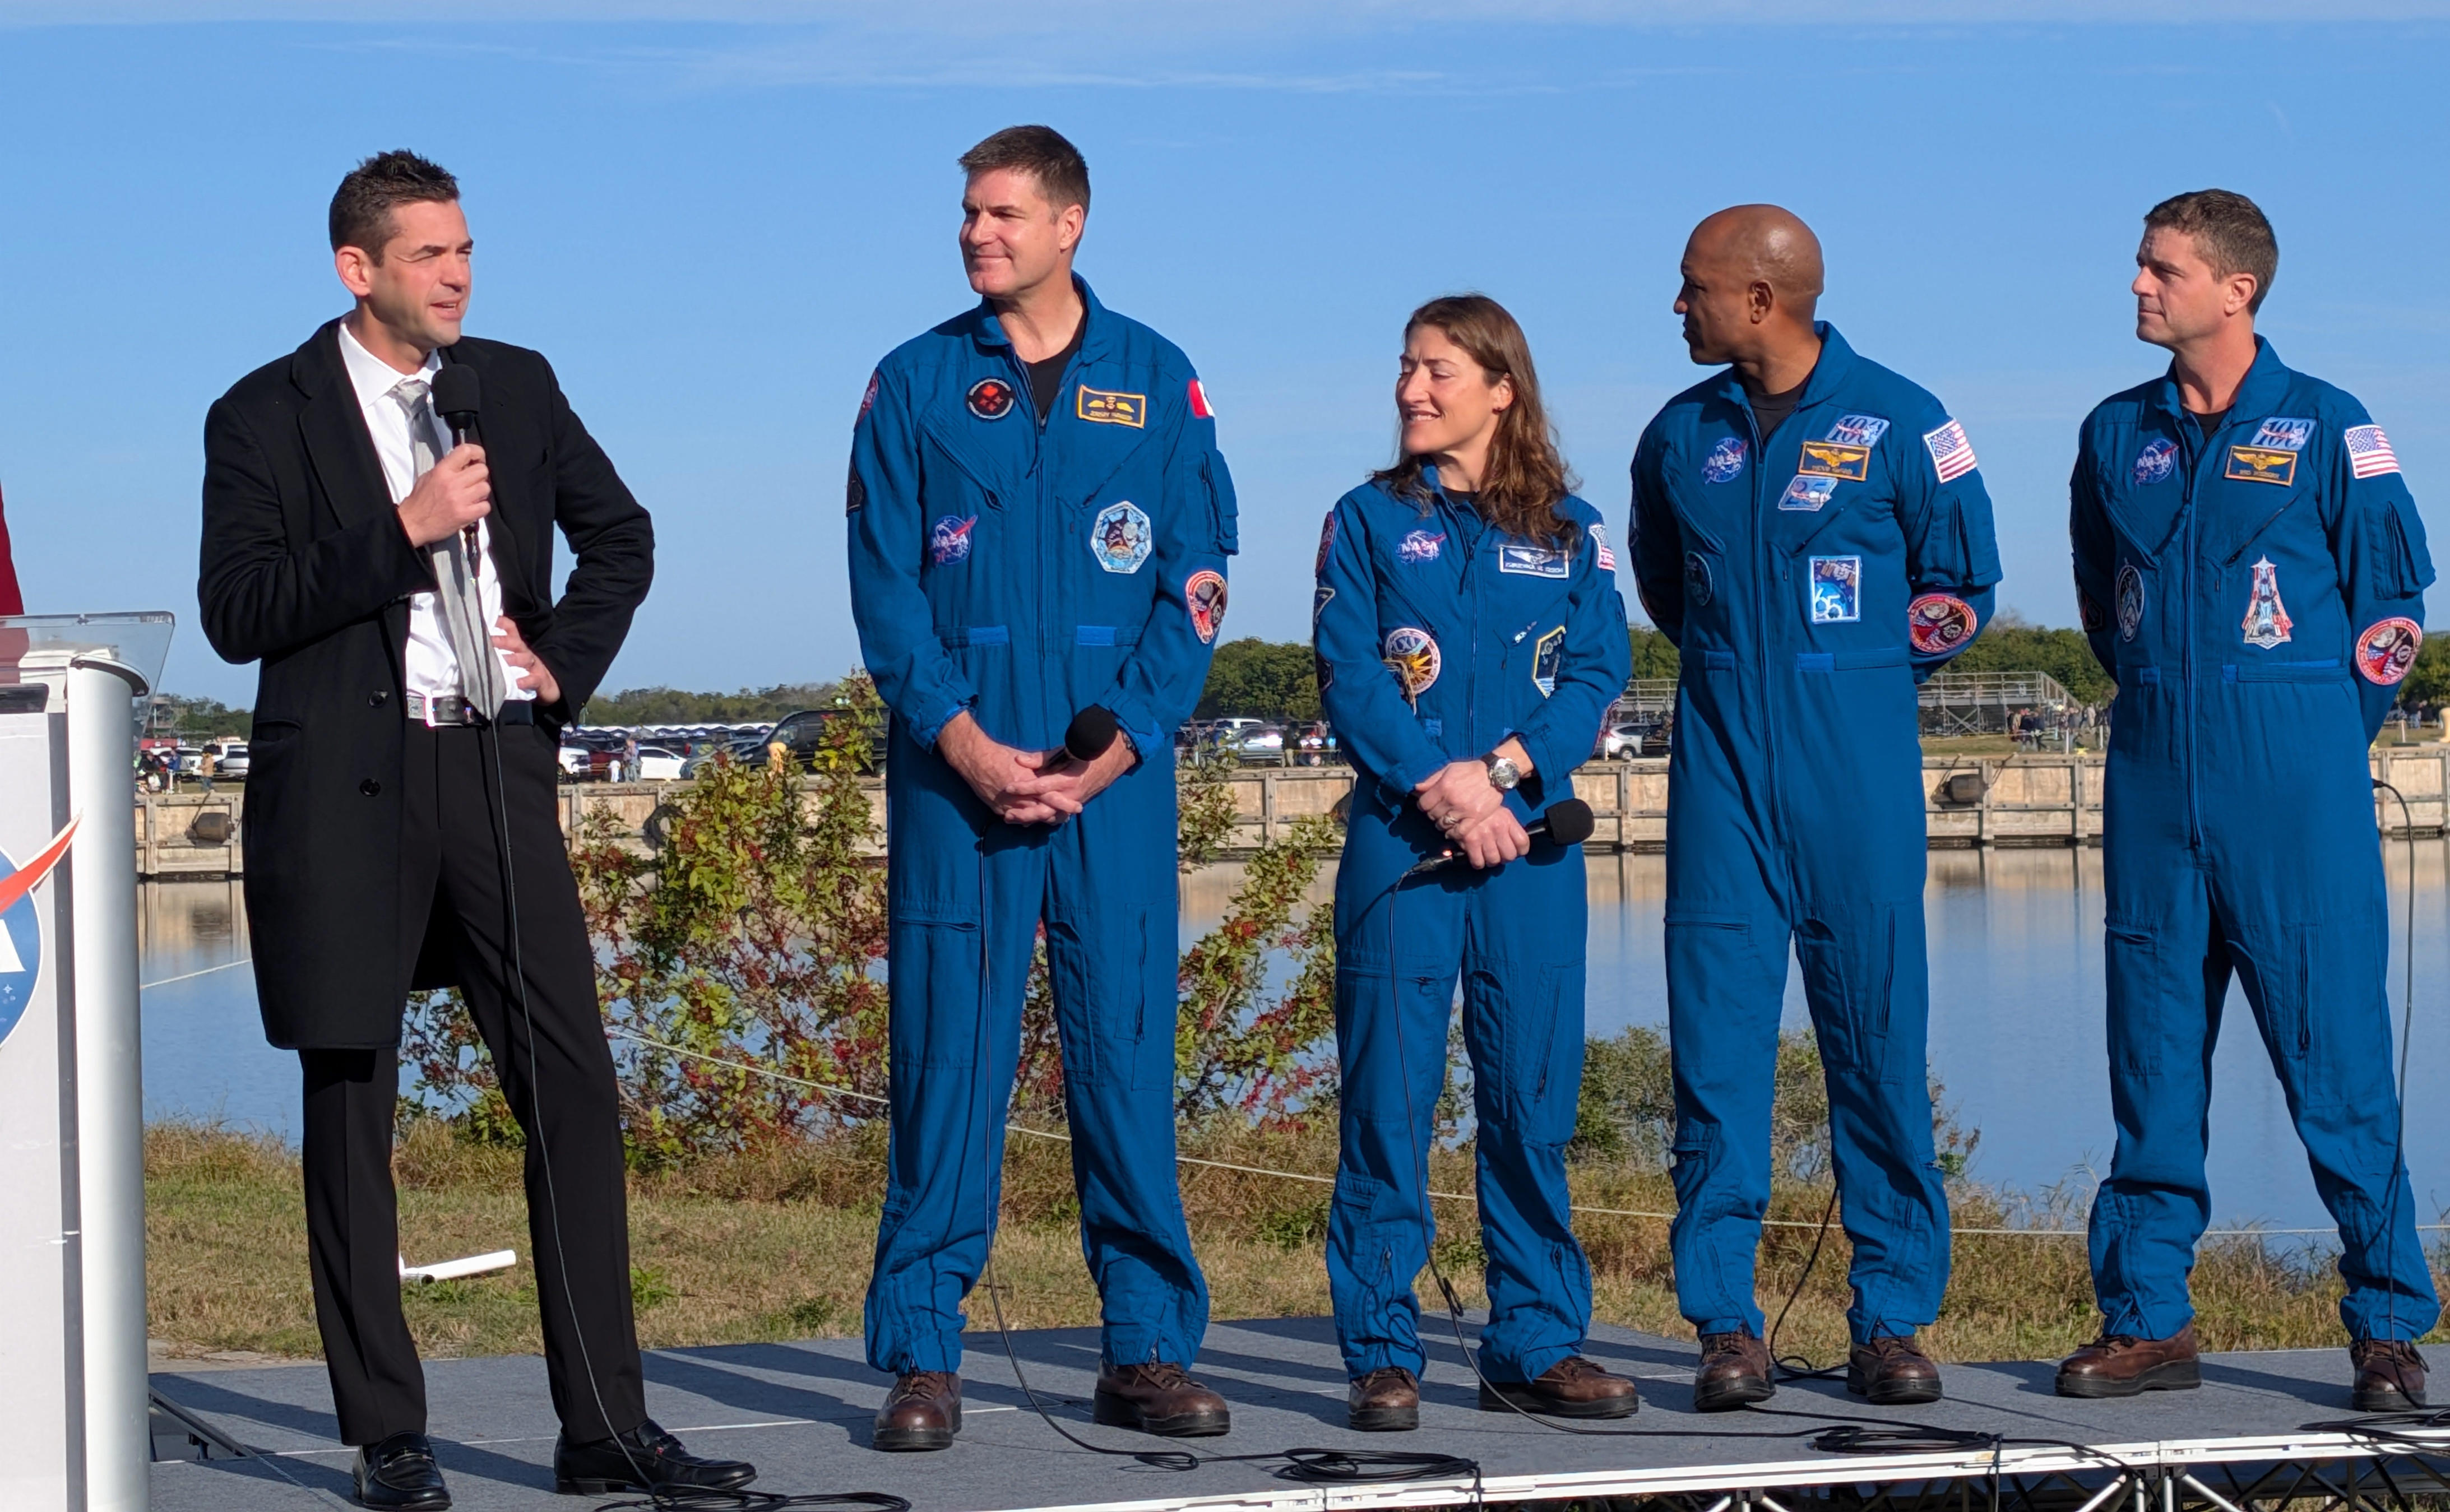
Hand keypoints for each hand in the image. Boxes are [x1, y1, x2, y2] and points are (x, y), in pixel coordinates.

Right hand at [397, 444, 490, 547]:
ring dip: (481, 492)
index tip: (478, 458)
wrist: (413, 523)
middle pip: (482, 470)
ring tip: (471, 496)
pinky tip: (472, 508)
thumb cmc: (420, 501)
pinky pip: (485, 506)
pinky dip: (481, 507)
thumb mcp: (428, 477)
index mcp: (442, 471)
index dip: (477, 452)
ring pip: (486, 488)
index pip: (465, 451)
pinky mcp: (465, 515)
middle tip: (473, 481)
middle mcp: (452, 483)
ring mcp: (460, 499)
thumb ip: (446, 469)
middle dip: (480, 475)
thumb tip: (464, 463)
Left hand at [490, 615, 559, 705]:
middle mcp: (524, 652)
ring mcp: (533, 665)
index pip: (511, 628)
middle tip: (488, 642)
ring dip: (513, 659)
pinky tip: (517, 682)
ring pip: (524, 658)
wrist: (547, 685)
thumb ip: (498, 650)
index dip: (501, 622)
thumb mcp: (512, 657)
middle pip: (515, 642)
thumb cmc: (523, 670)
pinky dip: (525, 681)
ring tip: (503, 661)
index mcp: (517, 645)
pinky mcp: (539, 679)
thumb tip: (475, 643)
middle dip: (502, 641)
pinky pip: (533, 679)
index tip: (486, 620)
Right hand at [937, 711, 1063, 824]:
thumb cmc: (1002, 755)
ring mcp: (1009, 807)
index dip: (1065, 805)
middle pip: (1044, 813)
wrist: (976, 760)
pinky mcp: (999, 810)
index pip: (1052, 799)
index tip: (1077, 807)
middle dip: (1057, 816)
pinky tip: (1034, 820)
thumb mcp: (1025, 759)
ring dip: (1043, 819)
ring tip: (1054, 819)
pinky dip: (1026, 820)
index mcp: (1030, 784)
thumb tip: (1055, 769)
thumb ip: (1041, 766)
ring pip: (1031, 819)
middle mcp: (1020, 798)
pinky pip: (1016, 820)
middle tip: (1068, 817)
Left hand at [1015, 736, 1133, 818]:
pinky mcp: (1073, 806)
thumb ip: (1040, 758)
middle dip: (1025, 814)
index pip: (1042, 786)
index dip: (1024, 787)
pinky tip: (1027, 821)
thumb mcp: (1063, 752)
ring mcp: (1072, 803)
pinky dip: (1041, 819)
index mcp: (1068, 779)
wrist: (1108, 762)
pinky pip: (1056, 817)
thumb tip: (1019, 760)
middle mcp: (1071, 795)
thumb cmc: (1083, 754)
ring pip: (1049, 817)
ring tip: (1011, 819)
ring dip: (1030, 819)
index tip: (1008, 787)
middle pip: (1044, 810)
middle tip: (1006, 815)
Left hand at [1413, 759, 1502, 842]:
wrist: (1494, 774)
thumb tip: (1416, 789)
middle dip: (1433, 814)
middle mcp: (1451, 799)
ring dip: (1442, 824)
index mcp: (1443, 786)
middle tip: (1439, 812)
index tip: (1428, 805)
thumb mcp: (1449, 769)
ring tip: (1446, 819)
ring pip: (1443, 825)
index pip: (1423, 804)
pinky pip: (1459, 832)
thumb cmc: (1470, 770)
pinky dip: (1453, 833)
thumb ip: (1432, 780)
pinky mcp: (1475, 818)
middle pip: (1432, 815)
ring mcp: (1463, 810)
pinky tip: (1452, 830)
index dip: (1423, 805)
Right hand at [1452, 805, 1531, 869]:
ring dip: (1491, 860)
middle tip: (1499, 853)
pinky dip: (1478, 863)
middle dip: (1505, 857)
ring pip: (1494, 860)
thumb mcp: (1500, 811)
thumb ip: (1509, 826)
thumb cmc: (1480, 806)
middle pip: (1509, 855)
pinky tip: (1477, 857)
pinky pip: (1478, 862)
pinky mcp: (1470, 842)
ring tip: (1487, 855)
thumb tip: (1513, 841)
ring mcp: (1484, 836)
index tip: (1516, 850)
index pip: (1523, 843)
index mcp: (1507, 820)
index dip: (1520, 850)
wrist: (1461, 797)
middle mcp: (1498, 829)